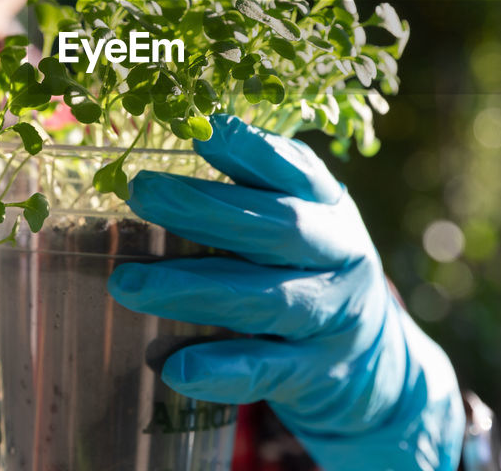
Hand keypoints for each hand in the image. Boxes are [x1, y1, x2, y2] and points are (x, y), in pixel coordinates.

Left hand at [107, 114, 464, 470]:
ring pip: (267, 299)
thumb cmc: (308, 268)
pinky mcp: (316, 372)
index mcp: (329, 205)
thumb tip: (162, 159)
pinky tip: (174, 366)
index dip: (252, 149)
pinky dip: (221, 368)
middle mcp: (339, 255)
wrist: (373, 360)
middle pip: (279, 230)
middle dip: (208, 210)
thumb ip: (250, 191)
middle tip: (142, 191)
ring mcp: (332, 316)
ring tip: (127, 282)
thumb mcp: (298, 219)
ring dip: (193, 290)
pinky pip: (267, 369)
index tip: (203, 128)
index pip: (294, 170)